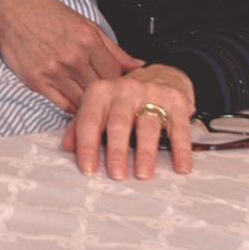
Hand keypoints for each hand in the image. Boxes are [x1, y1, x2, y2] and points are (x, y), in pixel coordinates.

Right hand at [0, 0, 142, 112]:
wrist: (11, 13)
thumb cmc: (48, 14)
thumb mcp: (84, 23)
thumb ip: (112, 48)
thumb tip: (139, 65)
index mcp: (87, 39)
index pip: (115, 74)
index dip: (120, 83)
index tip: (120, 86)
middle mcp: (72, 57)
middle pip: (102, 90)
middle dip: (108, 97)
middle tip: (110, 100)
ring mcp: (54, 71)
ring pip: (84, 101)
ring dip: (91, 104)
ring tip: (95, 104)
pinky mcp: (38, 81)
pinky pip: (64, 104)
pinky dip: (73, 107)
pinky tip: (76, 101)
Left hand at [62, 64, 195, 179]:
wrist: (161, 74)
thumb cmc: (124, 100)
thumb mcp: (100, 106)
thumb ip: (82, 125)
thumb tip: (67, 148)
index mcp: (101, 91)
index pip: (90, 119)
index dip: (87, 144)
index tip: (88, 169)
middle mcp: (125, 89)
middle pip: (119, 122)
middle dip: (117, 150)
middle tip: (116, 174)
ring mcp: (152, 93)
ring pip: (148, 124)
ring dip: (145, 152)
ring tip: (143, 174)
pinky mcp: (176, 100)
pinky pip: (179, 127)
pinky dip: (180, 149)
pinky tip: (181, 167)